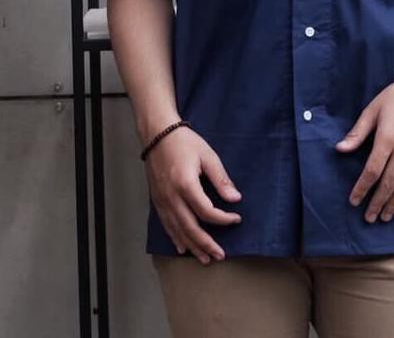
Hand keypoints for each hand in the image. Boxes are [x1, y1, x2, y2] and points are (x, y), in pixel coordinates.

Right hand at [144, 126, 241, 263]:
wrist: (157, 134)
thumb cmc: (185, 142)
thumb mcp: (208, 156)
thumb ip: (221, 179)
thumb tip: (235, 199)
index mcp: (185, 184)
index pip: (206, 211)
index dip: (223, 219)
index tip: (236, 218)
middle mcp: (171, 196)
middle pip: (190, 227)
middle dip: (206, 244)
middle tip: (220, 256)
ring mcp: (161, 200)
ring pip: (177, 230)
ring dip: (192, 246)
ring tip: (205, 259)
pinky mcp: (156, 200)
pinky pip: (166, 225)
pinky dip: (175, 238)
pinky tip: (182, 248)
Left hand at [335, 62, 393, 222]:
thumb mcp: (372, 110)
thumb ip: (357, 133)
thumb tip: (340, 148)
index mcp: (387, 139)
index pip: (372, 171)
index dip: (362, 188)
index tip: (354, 201)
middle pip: (389, 183)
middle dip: (378, 202)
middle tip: (369, 217)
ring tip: (386, 216)